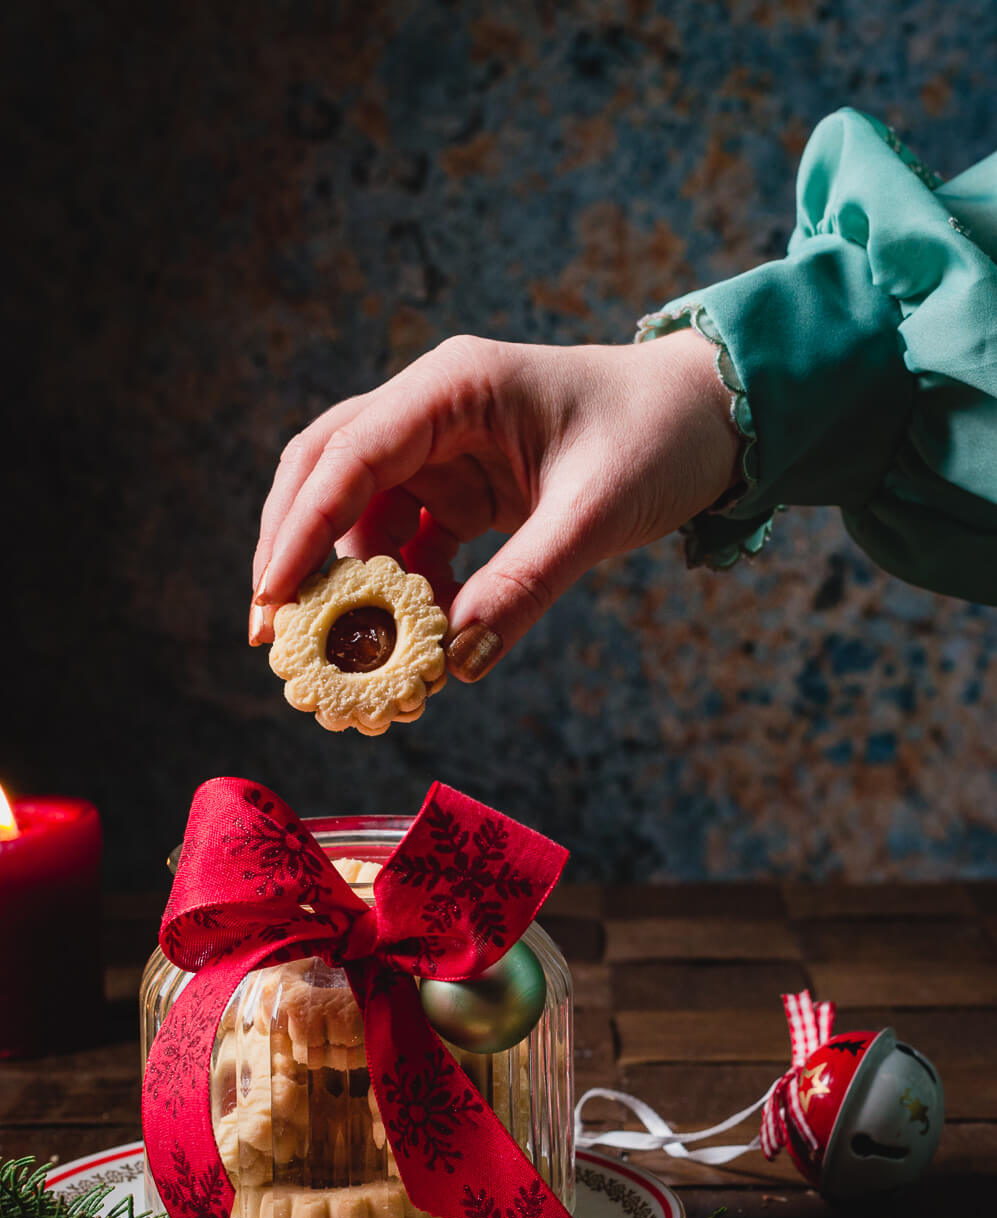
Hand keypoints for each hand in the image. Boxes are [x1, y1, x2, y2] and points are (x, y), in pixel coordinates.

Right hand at [249, 329, 739, 679]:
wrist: (713, 418)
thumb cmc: (658, 438)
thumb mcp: (594, 513)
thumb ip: (523, 585)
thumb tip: (453, 663)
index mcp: (454, 385)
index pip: (349, 455)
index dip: (301, 530)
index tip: (272, 600)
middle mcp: (433, 409)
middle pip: (326, 475)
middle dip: (292, 551)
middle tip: (270, 634)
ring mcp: (443, 449)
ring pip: (359, 513)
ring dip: (348, 582)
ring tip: (343, 654)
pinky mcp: (463, 489)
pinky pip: (406, 540)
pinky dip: (398, 590)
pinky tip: (406, 637)